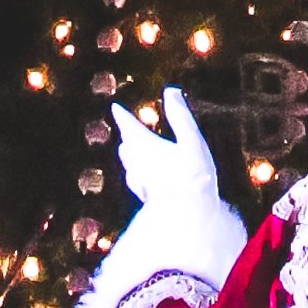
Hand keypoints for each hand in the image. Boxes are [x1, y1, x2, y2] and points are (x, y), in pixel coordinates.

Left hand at [107, 88, 223, 212]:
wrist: (187, 216)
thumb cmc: (193, 176)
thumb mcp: (192, 140)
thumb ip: (180, 116)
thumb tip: (170, 91)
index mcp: (146, 146)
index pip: (129, 127)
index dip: (123, 117)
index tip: (115, 108)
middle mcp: (138, 164)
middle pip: (128, 146)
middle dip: (128, 137)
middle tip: (127, 131)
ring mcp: (140, 183)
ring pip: (130, 165)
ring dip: (130, 156)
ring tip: (131, 152)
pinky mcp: (146, 198)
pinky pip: (138, 183)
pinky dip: (138, 176)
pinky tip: (144, 181)